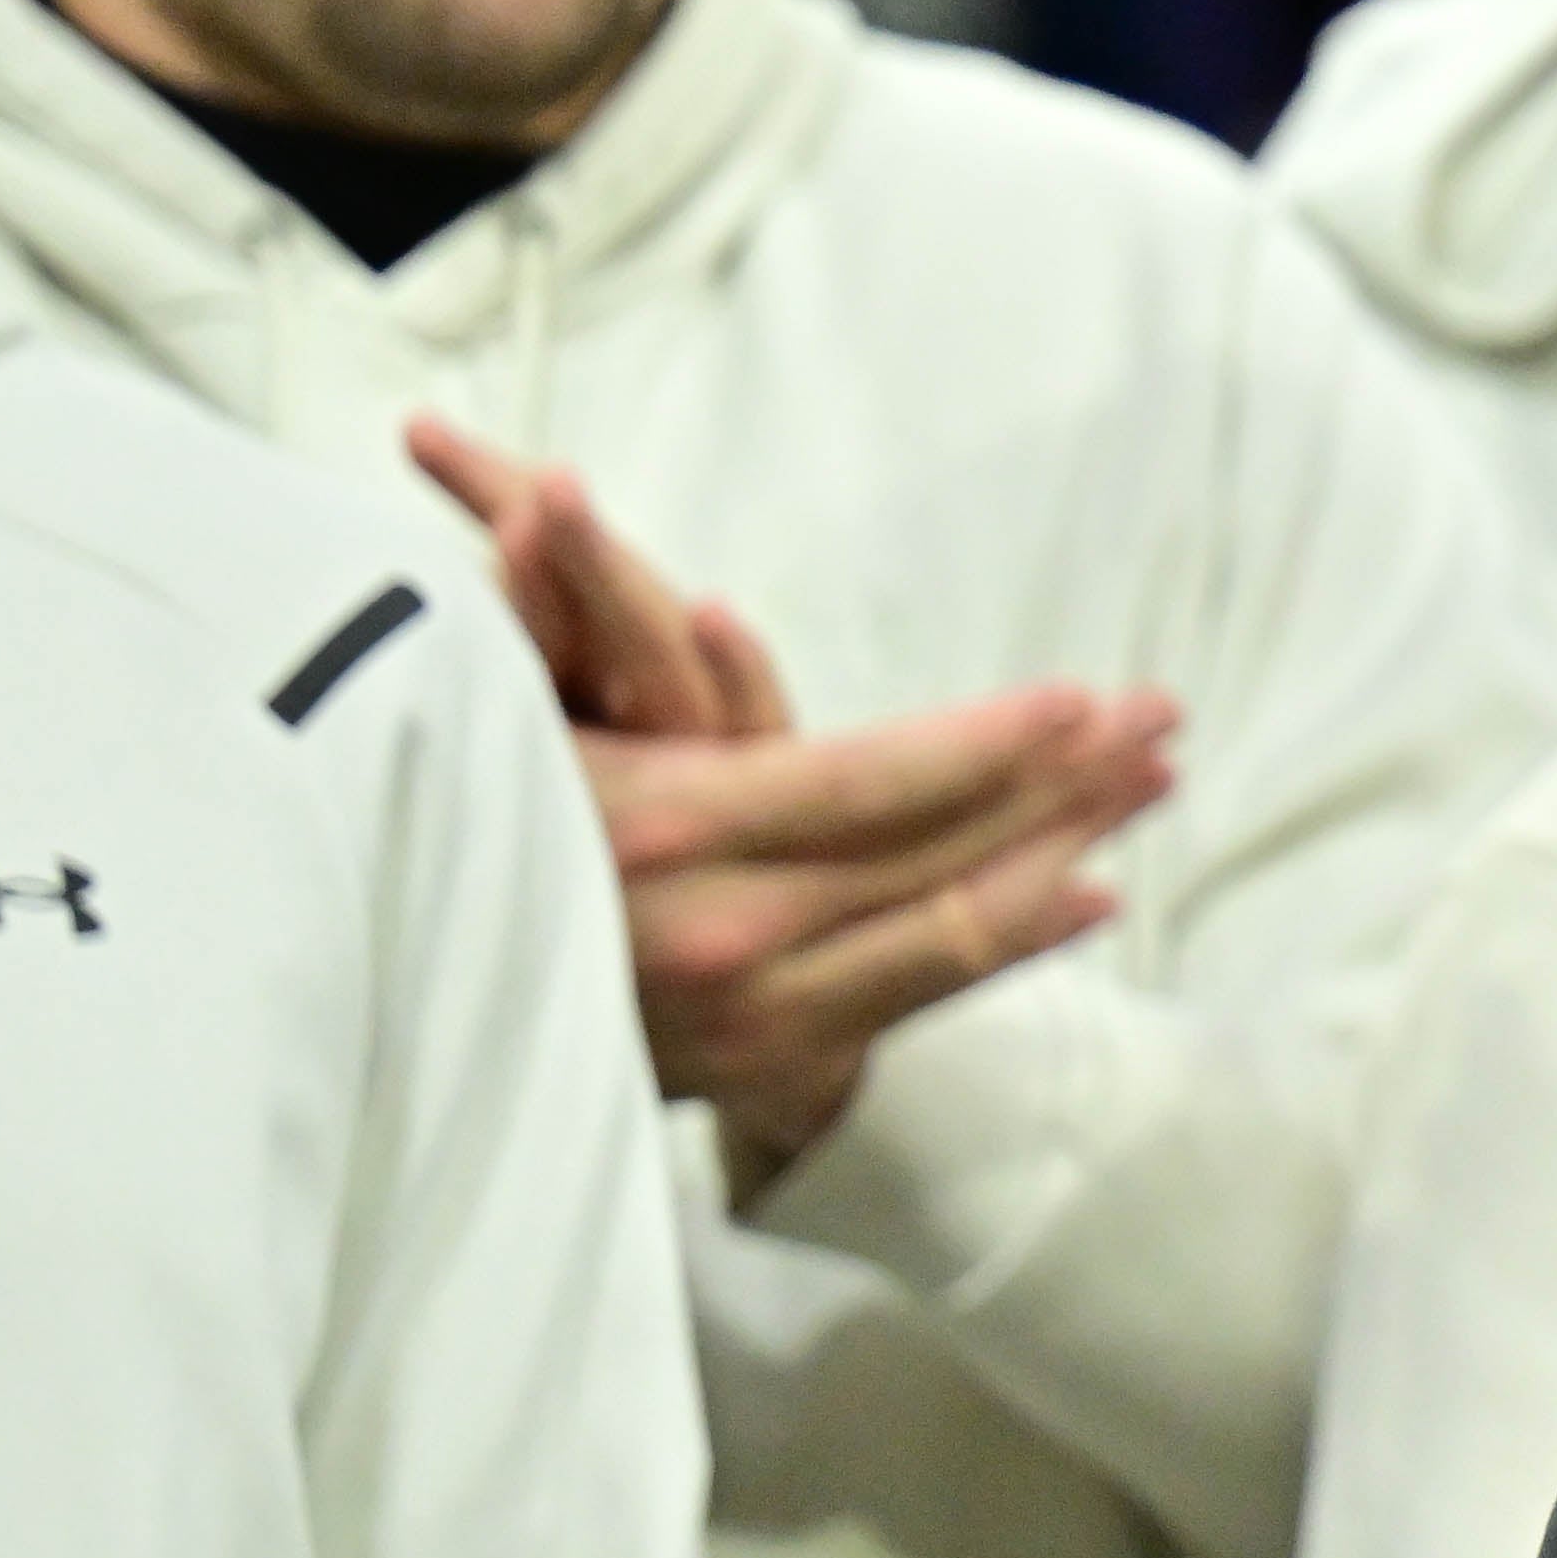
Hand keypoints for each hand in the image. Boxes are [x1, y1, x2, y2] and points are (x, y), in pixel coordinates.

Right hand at [407, 416, 1177, 1182]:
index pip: (873, 781)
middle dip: (1062, 785)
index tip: (1083, 701)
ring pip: (947, 926)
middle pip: (940, 851)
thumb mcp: (483, 714)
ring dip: (1063, 850)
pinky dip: (1008, 940)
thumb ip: (538, 606)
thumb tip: (552, 491)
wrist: (393, 1015)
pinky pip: (915, 998)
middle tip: (1164, 726)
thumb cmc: (430, 828)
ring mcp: (750, 1015)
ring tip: (1150, 790)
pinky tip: (1085, 897)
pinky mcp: (756, 1066)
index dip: (989, 742)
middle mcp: (730, 931)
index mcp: (671, 830)